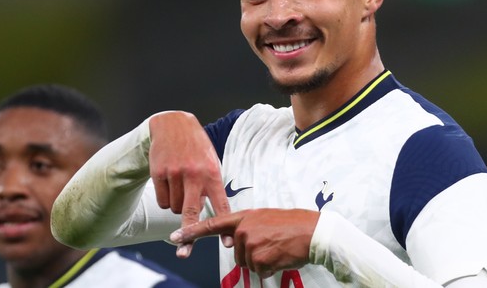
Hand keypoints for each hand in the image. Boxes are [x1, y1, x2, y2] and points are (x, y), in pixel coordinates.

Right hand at [149, 111, 230, 255]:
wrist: (172, 124)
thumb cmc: (196, 147)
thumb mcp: (211, 161)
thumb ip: (211, 186)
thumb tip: (206, 214)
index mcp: (212, 172)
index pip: (220, 203)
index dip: (223, 225)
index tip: (227, 244)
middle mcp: (194, 174)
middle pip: (190, 212)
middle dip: (189, 234)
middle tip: (184, 252)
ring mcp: (175, 174)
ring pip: (175, 209)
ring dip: (179, 207)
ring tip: (181, 188)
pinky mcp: (158, 173)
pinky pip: (162, 201)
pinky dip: (166, 200)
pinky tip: (169, 184)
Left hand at [170, 208, 318, 277]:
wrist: (312, 231)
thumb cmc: (291, 225)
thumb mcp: (264, 218)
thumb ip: (246, 227)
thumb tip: (232, 243)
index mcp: (244, 216)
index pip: (212, 224)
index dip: (191, 232)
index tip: (174, 238)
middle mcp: (243, 228)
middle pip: (236, 254)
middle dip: (252, 255)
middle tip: (271, 244)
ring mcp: (250, 242)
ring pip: (248, 264)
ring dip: (262, 261)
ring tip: (277, 248)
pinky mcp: (258, 256)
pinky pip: (259, 271)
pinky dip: (270, 268)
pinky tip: (280, 256)